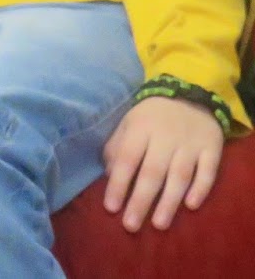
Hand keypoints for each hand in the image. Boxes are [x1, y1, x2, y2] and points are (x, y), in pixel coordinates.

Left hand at [102, 96, 223, 231]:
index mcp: (140, 128)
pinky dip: (200, 189)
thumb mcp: (128, 124)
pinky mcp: (212, 148)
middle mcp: (165, 137)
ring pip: (180, 176)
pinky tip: (190, 206)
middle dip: (141, 200)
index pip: (127, 159)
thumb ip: (117, 147)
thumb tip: (110, 176)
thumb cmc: (151, 117)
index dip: (119, 184)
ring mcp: (191, 144)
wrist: (189, 97)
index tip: (111, 208)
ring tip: (158, 224)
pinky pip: (208, 171)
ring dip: (169, 202)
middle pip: (152, 172)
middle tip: (131, 225)